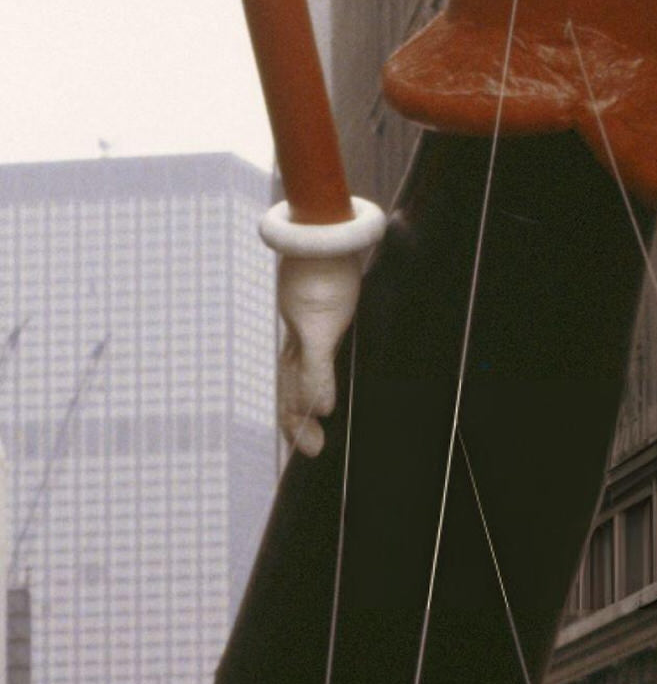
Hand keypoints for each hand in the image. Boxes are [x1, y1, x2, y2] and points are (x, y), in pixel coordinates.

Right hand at [275, 253, 364, 455]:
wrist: (326, 232)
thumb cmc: (323, 278)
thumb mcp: (321, 328)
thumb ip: (317, 369)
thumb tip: (321, 410)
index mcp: (296, 348)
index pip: (291, 398)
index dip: (298, 426)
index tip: (314, 452)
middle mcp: (300, 338)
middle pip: (294, 387)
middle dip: (301, 418)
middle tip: (315, 447)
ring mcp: (312, 322)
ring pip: (305, 368)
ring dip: (309, 394)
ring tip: (320, 416)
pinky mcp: (328, 305)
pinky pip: (323, 345)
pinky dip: (325, 365)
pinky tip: (338, 366)